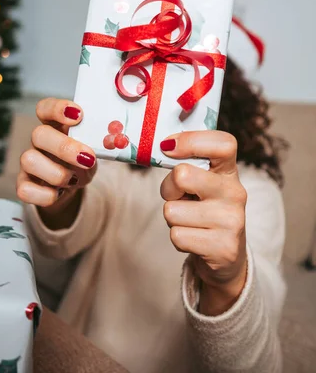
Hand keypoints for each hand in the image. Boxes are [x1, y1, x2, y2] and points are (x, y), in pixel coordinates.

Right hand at [17, 98, 95, 224]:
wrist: (72, 186)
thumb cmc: (83, 160)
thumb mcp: (93, 149)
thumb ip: (97, 142)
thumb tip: (111, 141)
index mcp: (55, 124)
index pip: (45, 107)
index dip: (58, 108)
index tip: (78, 114)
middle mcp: (39, 141)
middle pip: (38, 133)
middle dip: (64, 147)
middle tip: (87, 158)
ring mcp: (29, 162)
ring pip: (29, 160)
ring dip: (57, 173)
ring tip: (75, 179)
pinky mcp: (24, 184)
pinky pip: (25, 189)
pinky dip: (46, 195)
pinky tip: (60, 193)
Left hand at [160, 131, 247, 314]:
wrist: (225, 257)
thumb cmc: (204, 211)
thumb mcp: (201, 183)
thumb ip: (187, 164)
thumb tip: (163, 145)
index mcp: (229, 171)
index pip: (223, 143)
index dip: (191, 140)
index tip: (167, 146)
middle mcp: (235, 192)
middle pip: (183, 175)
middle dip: (168, 188)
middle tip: (178, 197)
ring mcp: (232, 221)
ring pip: (172, 211)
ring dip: (172, 218)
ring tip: (189, 221)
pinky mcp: (224, 248)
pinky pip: (177, 236)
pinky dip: (178, 239)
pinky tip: (194, 239)